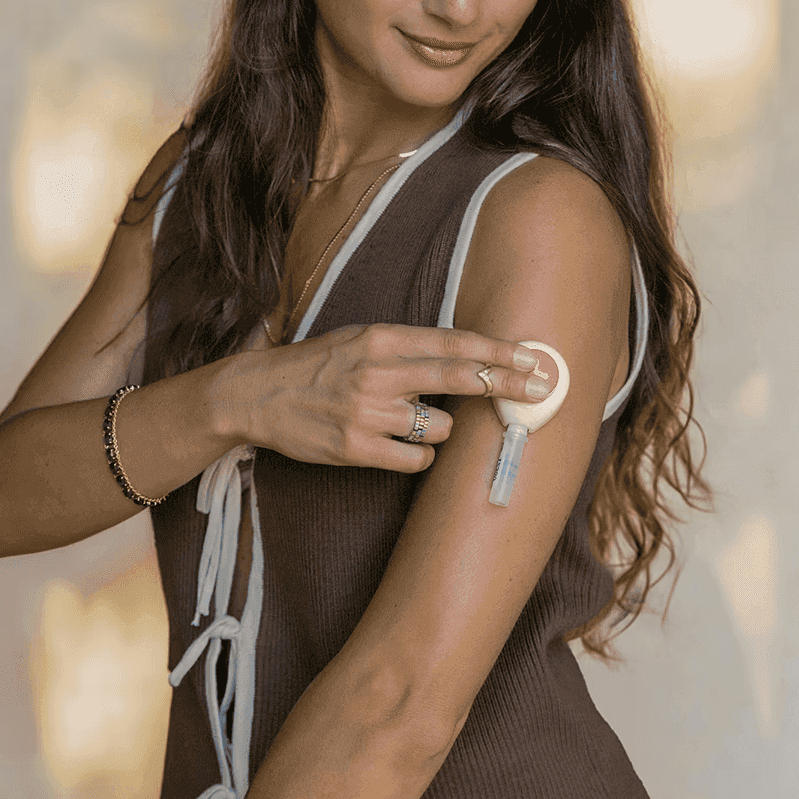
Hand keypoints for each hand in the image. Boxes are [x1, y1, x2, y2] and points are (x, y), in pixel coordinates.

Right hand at [230, 322, 556, 471]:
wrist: (256, 395)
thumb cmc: (315, 367)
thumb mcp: (359, 340)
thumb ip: (407, 348)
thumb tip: (467, 359)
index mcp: (381, 339)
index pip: (453, 343)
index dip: (498, 352)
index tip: (533, 357)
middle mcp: (377, 372)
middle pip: (460, 378)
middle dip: (507, 384)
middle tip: (541, 390)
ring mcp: (367, 412)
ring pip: (440, 427)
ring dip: (439, 430)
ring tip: (410, 422)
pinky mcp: (356, 448)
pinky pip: (415, 459)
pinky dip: (418, 457)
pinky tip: (400, 447)